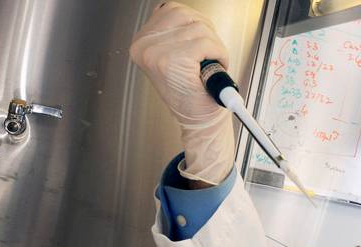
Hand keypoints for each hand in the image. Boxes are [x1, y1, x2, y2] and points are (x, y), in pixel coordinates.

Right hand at [130, 2, 234, 183]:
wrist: (199, 121)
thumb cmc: (192, 93)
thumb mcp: (175, 56)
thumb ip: (175, 33)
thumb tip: (186, 14)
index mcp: (141, 42)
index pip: (171, 10)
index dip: (194, 25)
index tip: (198, 45)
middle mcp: (144, 46)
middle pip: (186, 15)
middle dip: (205, 33)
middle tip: (206, 57)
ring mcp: (156, 52)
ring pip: (199, 27)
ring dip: (214, 45)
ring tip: (208, 63)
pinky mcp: (173, 60)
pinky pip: (207, 42)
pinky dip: (218, 53)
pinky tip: (212, 68)